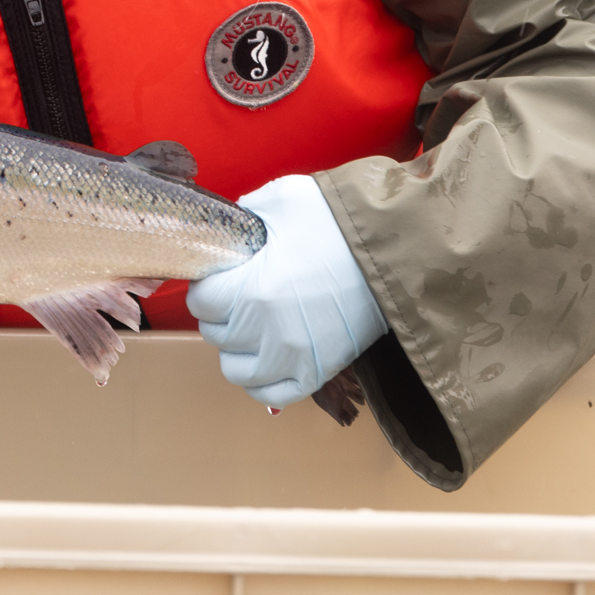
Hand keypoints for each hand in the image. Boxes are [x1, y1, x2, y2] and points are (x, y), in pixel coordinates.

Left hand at [188, 173, 386, 406]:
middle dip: (222, 311)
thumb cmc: (337, 221)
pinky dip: (262, 380)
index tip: (222, 275)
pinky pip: (271, 394)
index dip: (209, 284)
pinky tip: (267, 357)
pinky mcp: (317, 373)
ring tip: (252, 326)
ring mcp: (292, 358)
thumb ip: (245, 216)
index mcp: (250, 290)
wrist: (393, 248)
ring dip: (237, 348)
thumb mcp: (281, 200)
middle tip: (240, 294)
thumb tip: (231, 230)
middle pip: (215, 333)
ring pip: (236, 370)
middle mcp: (266, 332)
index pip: (201, 301)